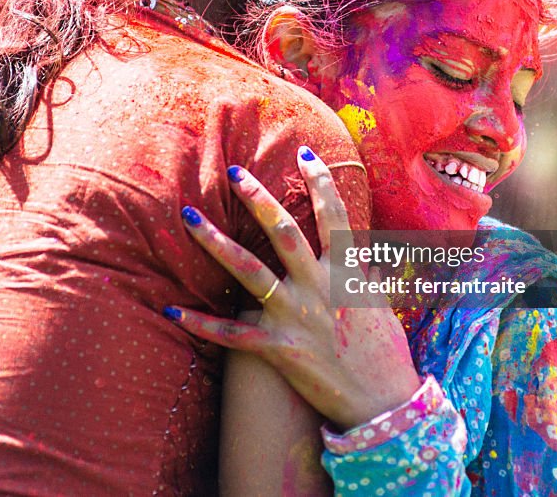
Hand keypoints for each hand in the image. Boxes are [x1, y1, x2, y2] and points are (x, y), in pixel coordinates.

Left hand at [167, 146, 419, 429]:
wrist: (384, 404)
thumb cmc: (384, 353)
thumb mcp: (379, 304)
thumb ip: (361, 273)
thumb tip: (357, 250)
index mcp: (346, 273)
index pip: (335, 216)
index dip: (321, 181)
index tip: (304, 152)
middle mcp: (319, 288)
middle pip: (285, 232)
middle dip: (259, 199)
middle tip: (234, 172)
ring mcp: (297, 318)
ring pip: (249, 271)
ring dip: (216, 243)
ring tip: (188, 218)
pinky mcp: (278, 350)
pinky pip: (232, 334)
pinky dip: (201, 323)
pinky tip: (171, 309)